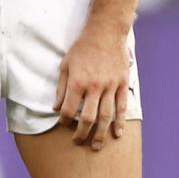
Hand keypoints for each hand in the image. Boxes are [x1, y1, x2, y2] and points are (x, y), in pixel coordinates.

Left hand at [54, 25, 130, 150]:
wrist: (106, 31)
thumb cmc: (83, 47)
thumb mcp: (65, 65)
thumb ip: (61, 88)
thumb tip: (56, 108)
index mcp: (78, 82)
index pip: (70, 109)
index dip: (65, 121)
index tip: (63, 125)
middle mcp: (94, 86)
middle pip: (88, 118)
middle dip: (82, 133)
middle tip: (79, 142)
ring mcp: (111, 86)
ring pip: (106, 116)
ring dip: (101, 133)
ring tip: (97, 146)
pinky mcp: (123, 83)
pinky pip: (122, 106)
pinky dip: (120, 121)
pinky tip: (117, 133)